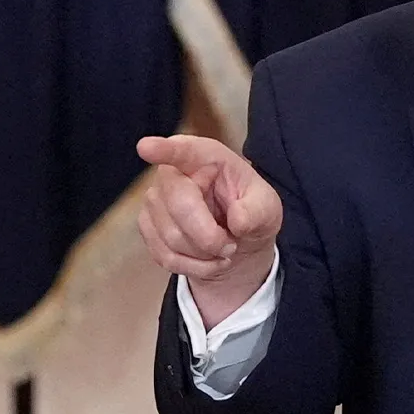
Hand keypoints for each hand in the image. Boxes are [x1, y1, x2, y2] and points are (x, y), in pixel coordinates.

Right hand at [137, 135, 283, 326]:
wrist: (237, 242)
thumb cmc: (250, 212)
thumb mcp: (267, 209)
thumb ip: (257, 212)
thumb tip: (238, 220)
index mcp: (207, 158)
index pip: (183, 151)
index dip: (165, 150)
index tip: (147, 147)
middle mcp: (174, 174)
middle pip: (180, 207)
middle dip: (210, 237)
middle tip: (232, 246)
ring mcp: (155, 200)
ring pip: (172, 237)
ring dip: (204, 254)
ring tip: (223, 249)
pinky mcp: (147, 226)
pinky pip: (165, 256)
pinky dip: (193, 266)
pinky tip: (209, 261)